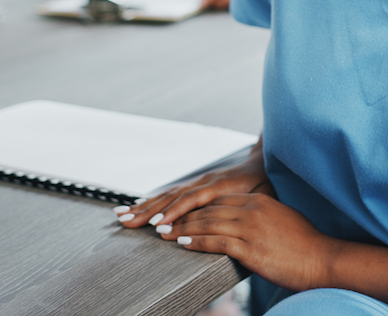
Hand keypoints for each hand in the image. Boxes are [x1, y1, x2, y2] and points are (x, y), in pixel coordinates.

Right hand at [114, 146, 268, 231]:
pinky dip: (153, 200)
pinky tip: (139, 206)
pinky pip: (170, 193)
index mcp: (219, 186)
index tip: (158, 227)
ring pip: (167, 195)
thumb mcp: (262, 193)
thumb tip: (237, 216)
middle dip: (148, 211)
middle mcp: (203, 183)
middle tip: (127, 222)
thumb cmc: (264, 181)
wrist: (261, 160)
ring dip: (145, 206)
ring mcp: (197, 182)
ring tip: (122, 215)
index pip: (192, 201)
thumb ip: (248, 203)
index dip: (175, 213)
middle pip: (171, 197)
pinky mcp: (194, 185)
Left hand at [159, 193, 337, 293]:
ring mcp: (251, 228)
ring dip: (182, 228)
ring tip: (164, 233)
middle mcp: (252, 210)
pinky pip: (217, 242)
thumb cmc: (305, 244)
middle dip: (182, 216)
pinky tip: (184, 243)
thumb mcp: (281, 219)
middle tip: (162, 222)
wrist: (322, 259)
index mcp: (259, 200)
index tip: (179, 212)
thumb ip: (261, 215)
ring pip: (208, 224)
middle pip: (208, 210)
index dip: (196, 207)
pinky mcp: (251, 248)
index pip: (219, 201)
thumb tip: (246, 221)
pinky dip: (197, 242)